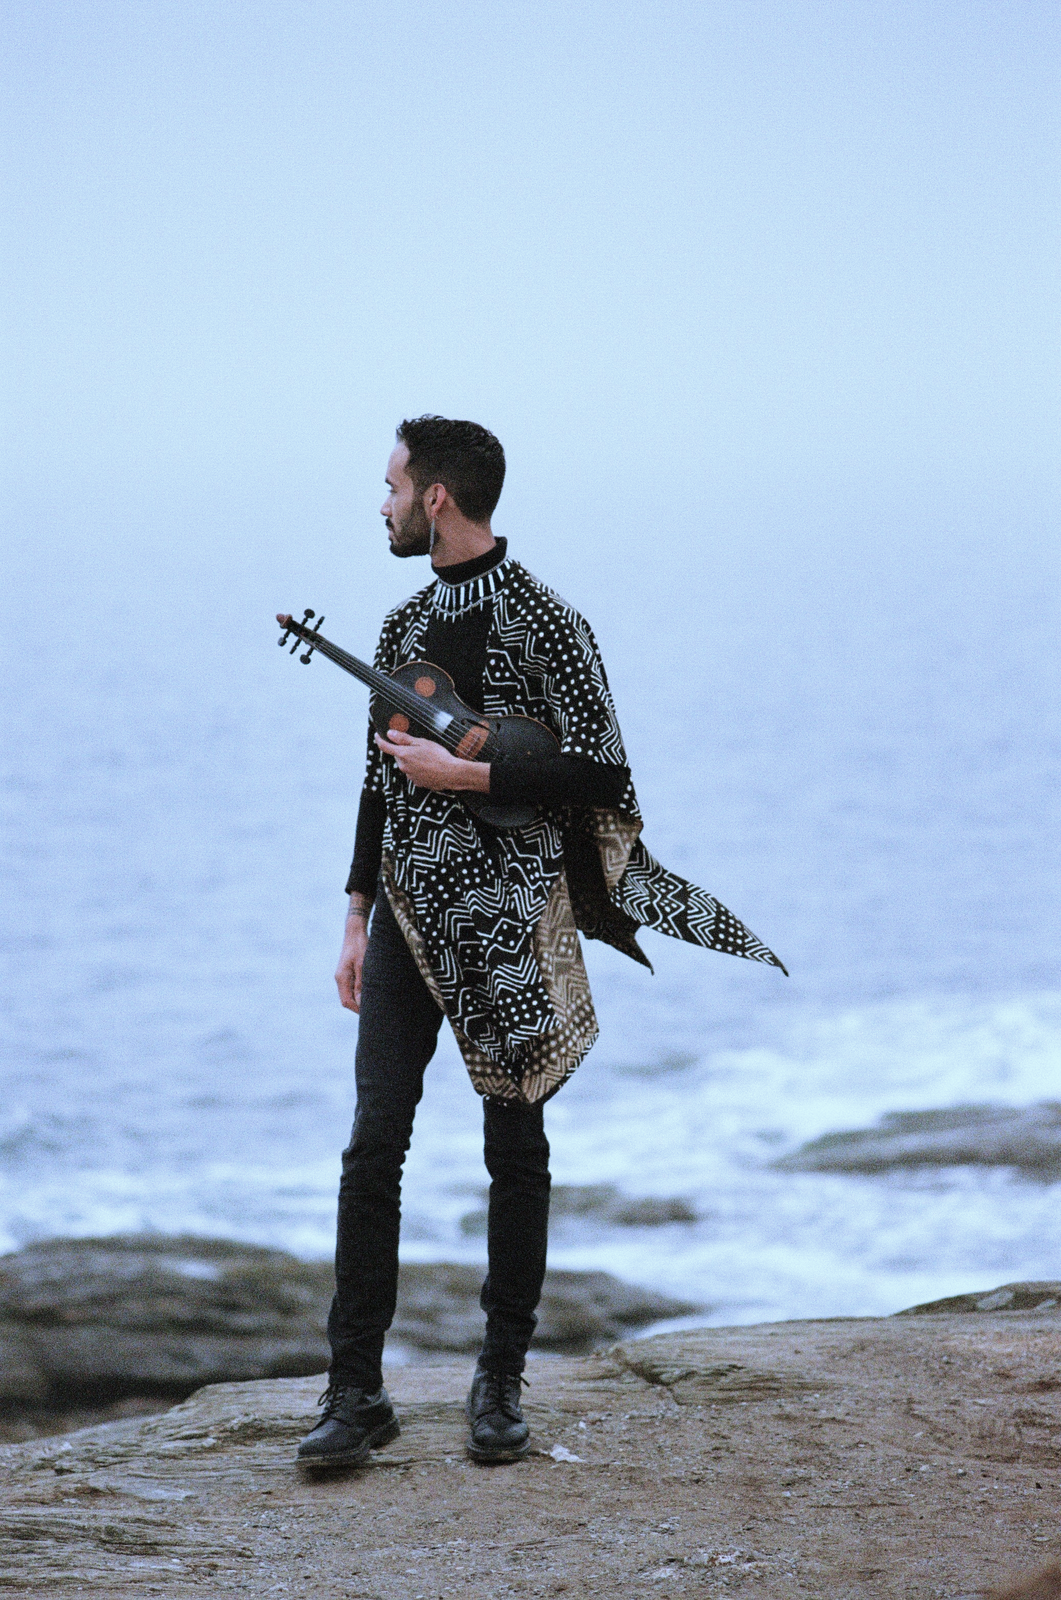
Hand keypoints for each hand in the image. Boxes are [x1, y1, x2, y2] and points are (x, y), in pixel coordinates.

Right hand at [335, 920, 368, 1011]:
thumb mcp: (363, 965)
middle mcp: (340, 978)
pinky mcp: (348, 972)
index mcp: (342, 978)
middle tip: (375, 1011)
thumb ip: (361, 984)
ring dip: (360, 1000)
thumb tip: (361, 1002)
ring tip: (375, 1003)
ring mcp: (343, 975)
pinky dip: (360, 993)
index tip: (371, 1014)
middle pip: (347, 1000)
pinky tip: (371, 992)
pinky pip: (352, 988)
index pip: (347, 1002)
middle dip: (359, 1008)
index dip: (358, 1010)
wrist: (355, 931)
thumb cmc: (361, 946)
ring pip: (350, 995)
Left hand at [374, 728, 489, 791]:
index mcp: (403, 755)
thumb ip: (404, 738)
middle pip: (398, 756)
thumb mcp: (421, 742)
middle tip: (417, 746)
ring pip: (407, 765)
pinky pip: (414, 773)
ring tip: (427, 757)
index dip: (379, 740)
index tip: (377, 735)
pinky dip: (418, 769)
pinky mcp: (417, 782)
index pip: (385, 747)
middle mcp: (404, 767)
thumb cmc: (438, 756)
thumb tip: (390, 734)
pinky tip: (429, 766)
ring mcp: (410, 776)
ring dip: (412, 760)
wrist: (451, 773)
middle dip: (404, 751)